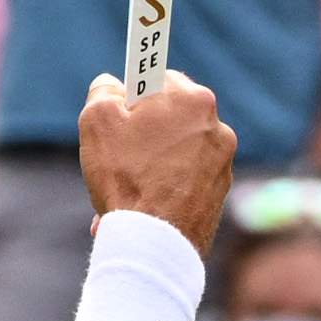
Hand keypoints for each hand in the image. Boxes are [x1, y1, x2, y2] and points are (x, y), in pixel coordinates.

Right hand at [76, 65, 235, 249]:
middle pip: (168, 118)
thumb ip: (103, 91)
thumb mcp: (98, 121)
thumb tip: (111, 86)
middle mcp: (217, 127)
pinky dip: (164, 189)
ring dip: (150, 164)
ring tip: (125, 189)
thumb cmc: (126, 177)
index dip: (132, 94)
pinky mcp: (219, 193)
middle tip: (116, 154)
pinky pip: (185, 181)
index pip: (157, 79)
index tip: (122, 108)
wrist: (154, 241)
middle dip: (141, 133)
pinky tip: (140, 207)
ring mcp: (222, 162)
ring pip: (175, 153)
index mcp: (193, 99)